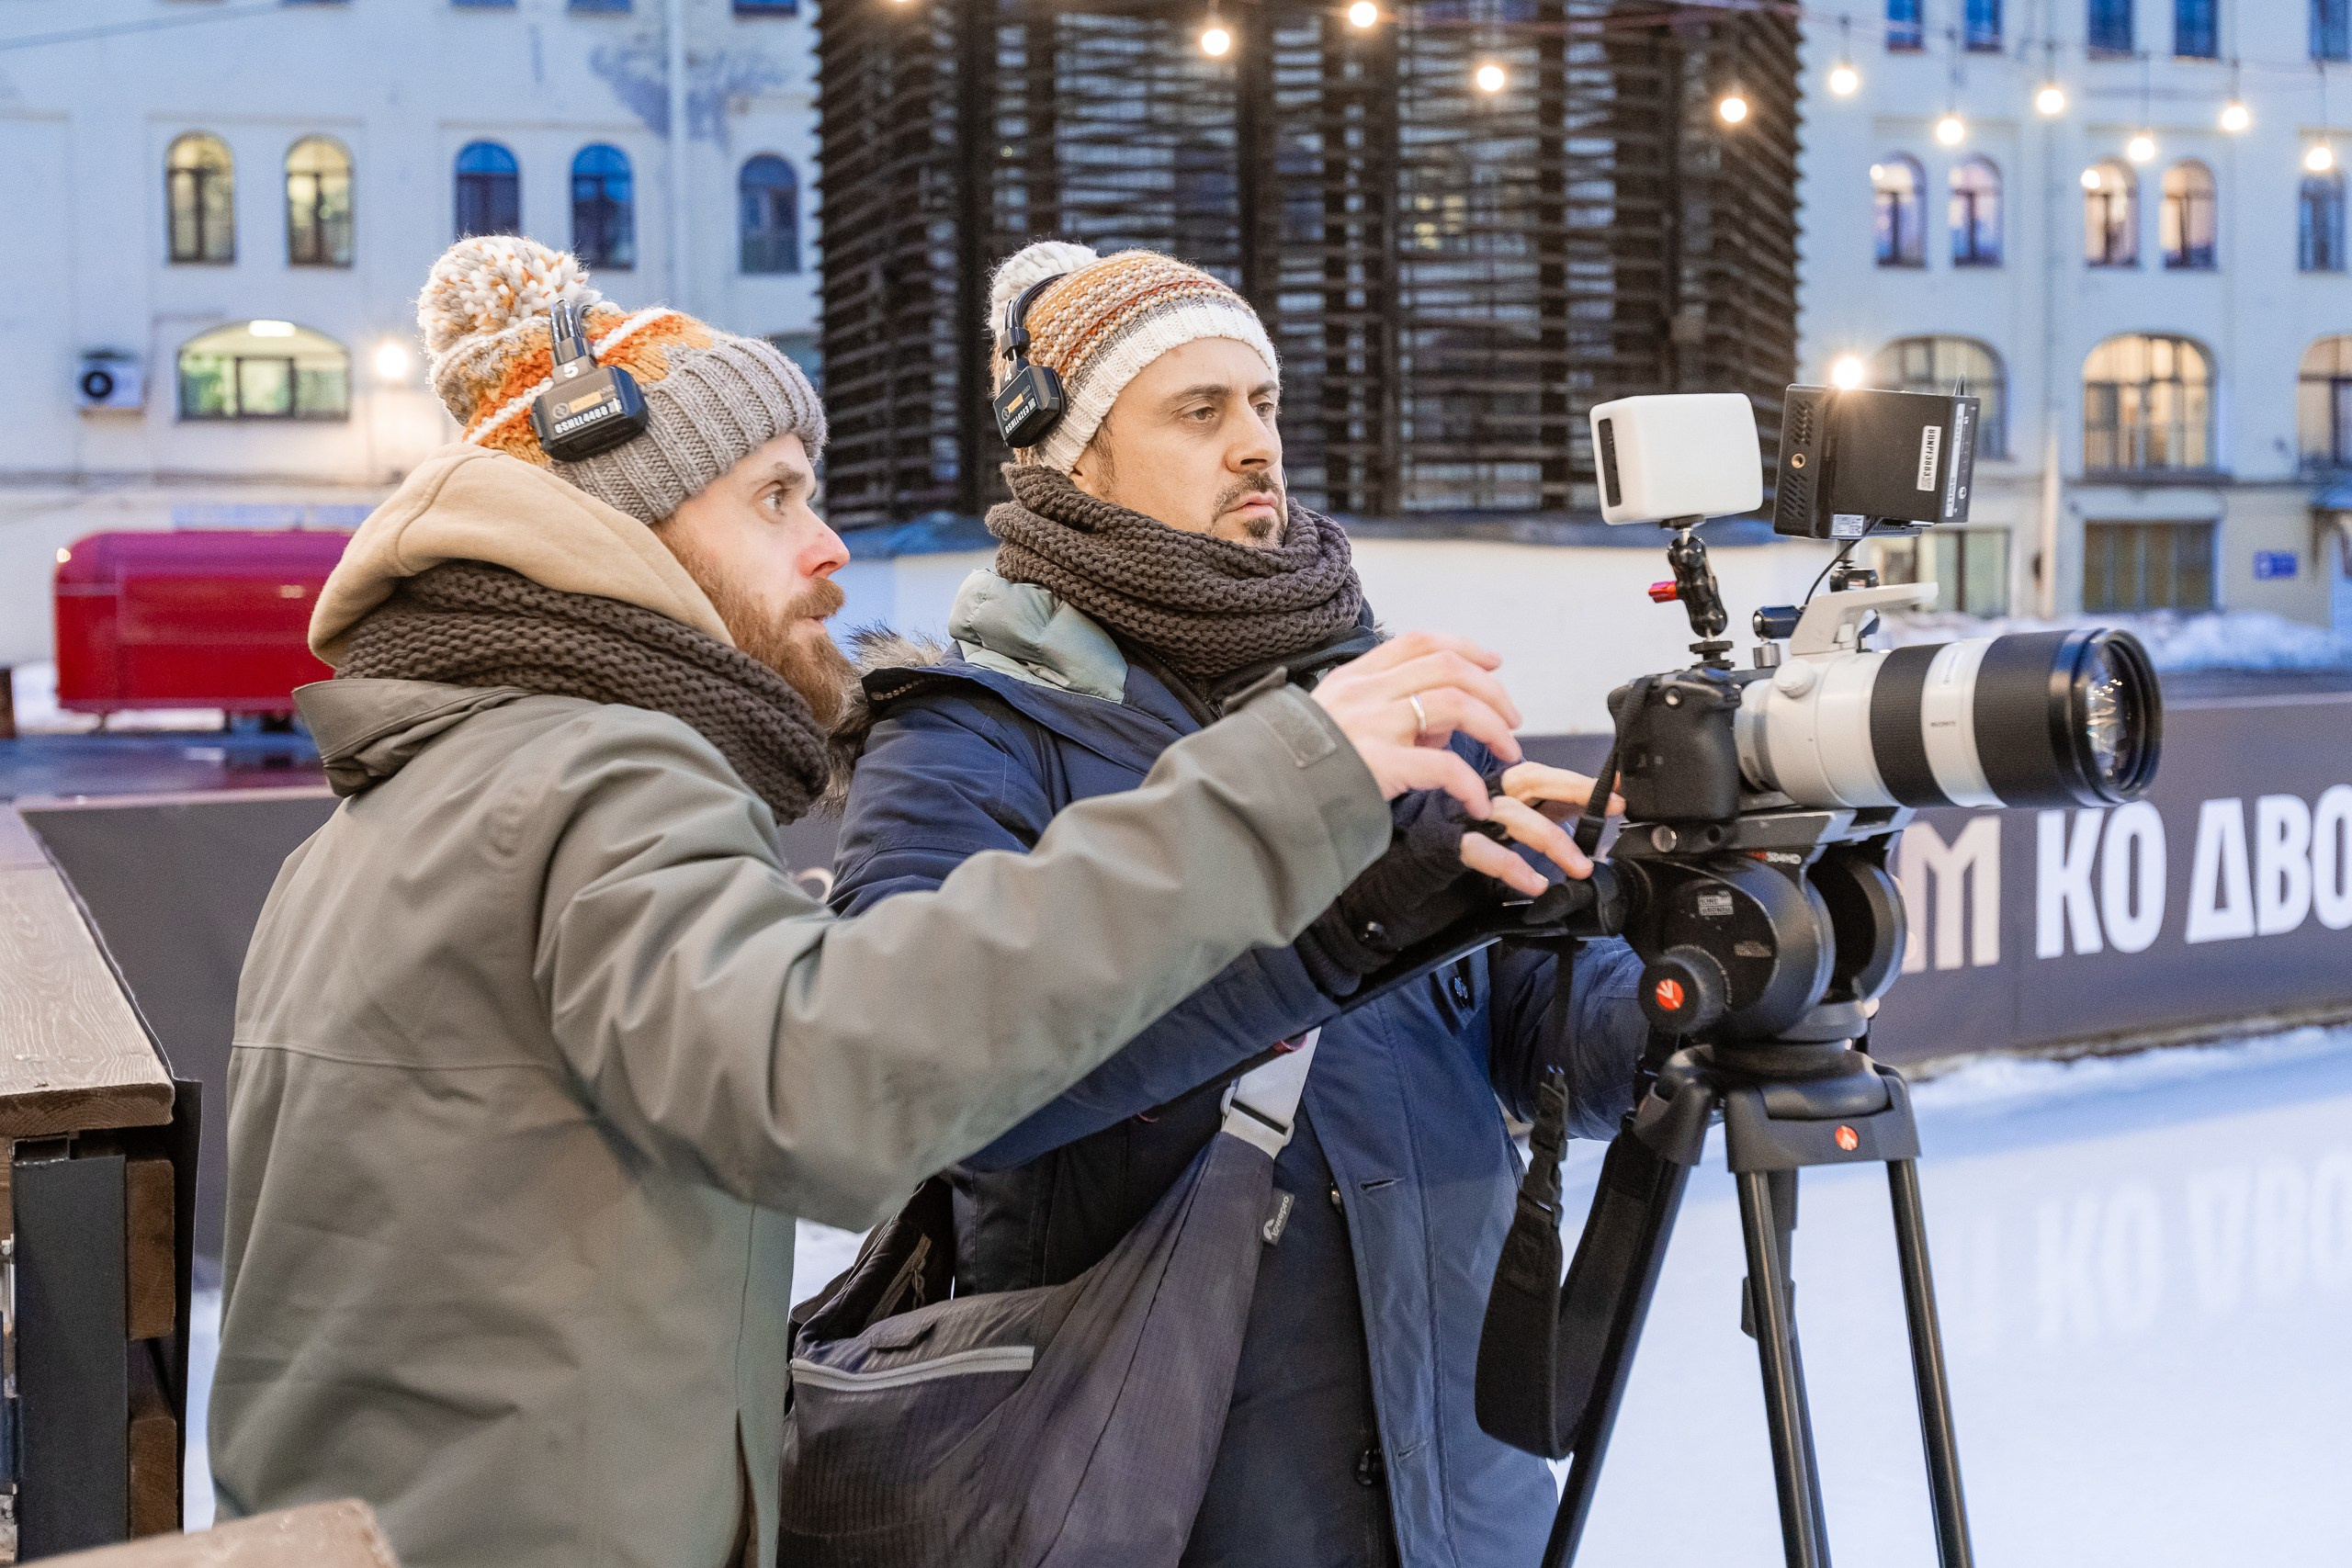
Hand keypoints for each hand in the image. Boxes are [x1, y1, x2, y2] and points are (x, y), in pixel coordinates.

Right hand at [1311, 631, 1522, 816]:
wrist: (1263, 795)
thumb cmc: (1303, 767)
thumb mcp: (1337, 721)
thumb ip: (1386, 712)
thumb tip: (1444, 725)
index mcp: (1355, 678)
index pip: (1419, 642)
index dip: (1465, 646)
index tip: (1493, 663)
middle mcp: (1365, 693)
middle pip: (1447, 667)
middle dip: (1492, 691)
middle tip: (1512, 720)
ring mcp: (1371, 726)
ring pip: (1453, 703)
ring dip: (1493, 726)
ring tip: (1508, 753)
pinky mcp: (1379, 765)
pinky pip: (1443, 765)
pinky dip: (1470, 782)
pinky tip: (1477, 801)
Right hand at [1460, 763, 1624, 890]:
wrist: (1416, 852)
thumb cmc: (1468, 831)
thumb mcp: (1517, 816)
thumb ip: (1553, 808)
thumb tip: (1601, 805)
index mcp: (1503, 785)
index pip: (1546, 773)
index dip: (1582, 781)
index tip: (1619, 790)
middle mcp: (1486, 792)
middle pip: (1531, 780)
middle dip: (1574, 789)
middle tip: (1613, 808)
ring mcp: (1468, 815)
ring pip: (1514, 815)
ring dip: (1552, 840)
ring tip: (1581, 867)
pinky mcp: (1452, 841)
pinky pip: (1485, 851)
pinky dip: (1513, 867)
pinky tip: (1536, 883)